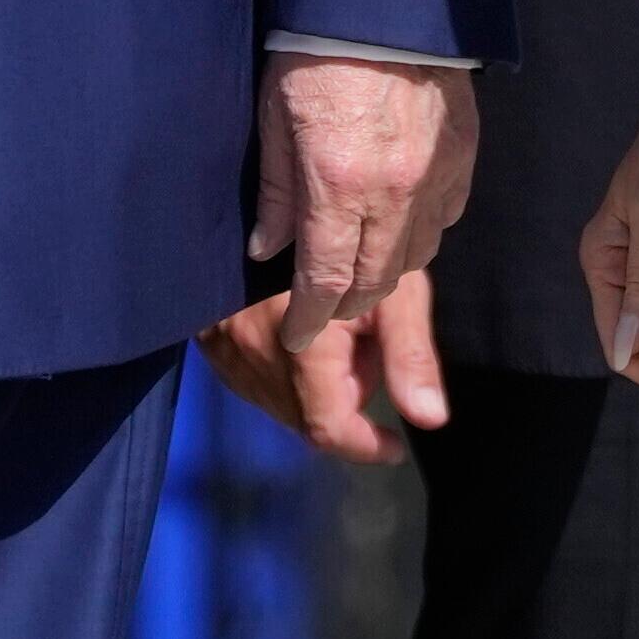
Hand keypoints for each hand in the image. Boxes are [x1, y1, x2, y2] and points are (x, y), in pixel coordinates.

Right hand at [207, 263, 449, 456]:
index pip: (327, 429)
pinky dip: (278, 376)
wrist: (291, 193)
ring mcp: (222, 344)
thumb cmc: (354, 241)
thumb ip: (411, 357)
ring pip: (273, 401)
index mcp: (302, 349)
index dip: (365, 445)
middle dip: (344, 404)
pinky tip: (302, 341)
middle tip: (370, 355)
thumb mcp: (396, 292)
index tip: (393, 445)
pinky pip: (245, 378)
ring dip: (310, 392)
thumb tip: (431, 420)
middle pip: (303, 417)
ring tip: (339, 341)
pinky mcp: (207, 335)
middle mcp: (254, 353)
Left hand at [248, 56, 472, 449]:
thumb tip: (267, 248)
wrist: (384, 0)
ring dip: (384, 272)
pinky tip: (400, 224)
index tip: (297, 336)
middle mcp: (392, 192)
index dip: (310, 318)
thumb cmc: (315, 50)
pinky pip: (446, 219)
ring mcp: (434, 176)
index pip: (325, 279)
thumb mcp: (273, 116)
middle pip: (374, 280)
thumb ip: (277, 190)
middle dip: (345, 305)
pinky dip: (421, 234)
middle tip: (323, 309)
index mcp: (336, 184)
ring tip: (360, 267)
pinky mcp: (462, 156)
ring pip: (415, 257)